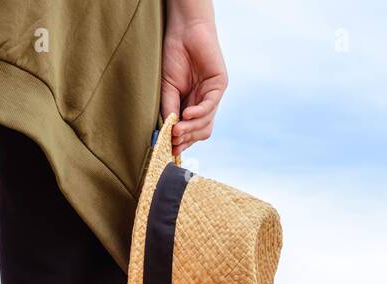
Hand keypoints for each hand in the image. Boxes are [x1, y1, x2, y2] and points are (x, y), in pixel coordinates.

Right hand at [161, 0, 227, 155]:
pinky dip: (198, 113)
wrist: (183, 31)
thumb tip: (167, 135)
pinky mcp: (220, 85)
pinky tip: (186, 114)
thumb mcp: (167, 89)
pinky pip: (210, 106)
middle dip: (186, 139)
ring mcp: (213, 95)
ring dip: (191, 129)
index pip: (190, 132)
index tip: (168, 149)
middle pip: (200, 131)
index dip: (181, 142)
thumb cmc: (173, 57)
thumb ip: (169, 110)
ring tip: (177, 130)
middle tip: (172, 141)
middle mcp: (204, 103)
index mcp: (191, 105)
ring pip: (206, 123)